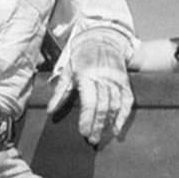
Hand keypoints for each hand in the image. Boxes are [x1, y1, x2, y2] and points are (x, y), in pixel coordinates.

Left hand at [47, 30, 132, 144]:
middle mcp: (104, 78)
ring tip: (102, 137)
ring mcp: (116, 80)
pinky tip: (117, 129)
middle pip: (103, 107)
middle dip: (97, 125)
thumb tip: (51, 111)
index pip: (90, 102)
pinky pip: (127, 101)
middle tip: (92, 140)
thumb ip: (60, 92)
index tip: (83, 132)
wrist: (102, 38)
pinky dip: (123, 116)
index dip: (87, 119)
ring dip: (109, 123)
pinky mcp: (125, 82)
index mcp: (87, 76)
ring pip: (115, 106)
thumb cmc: (82, 56)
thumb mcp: (68, 70)